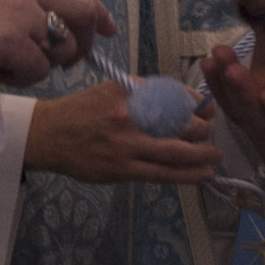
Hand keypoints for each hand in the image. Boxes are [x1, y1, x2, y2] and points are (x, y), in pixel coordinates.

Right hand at [0, 0, 110, 87]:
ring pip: (63, 45)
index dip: (95, 10)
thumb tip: (44, 23)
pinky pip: (39, 69)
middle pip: (83, 12)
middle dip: (85, 42)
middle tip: (68, 61)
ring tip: (14, 67)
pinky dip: (24, 79)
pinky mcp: (6, 40)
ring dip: (47, 65)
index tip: (106, 29)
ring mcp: (18, 10)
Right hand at [25, 79, 219, 185]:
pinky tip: (203, 175)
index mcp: (128, 95)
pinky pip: (161, 174)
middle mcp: (130, 119)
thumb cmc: (81, 110)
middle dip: (203, 129)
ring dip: (202, 155)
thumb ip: (142, 92)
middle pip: (179, 124)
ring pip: (175, 152)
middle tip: (211, 132)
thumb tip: (179, 99)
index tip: (206, 109)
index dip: (196, 104)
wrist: (48, 135)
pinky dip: (186, 175)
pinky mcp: (122, 170)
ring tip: (216, 156)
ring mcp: (127, 147)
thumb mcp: (111, 89)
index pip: (173, 97)